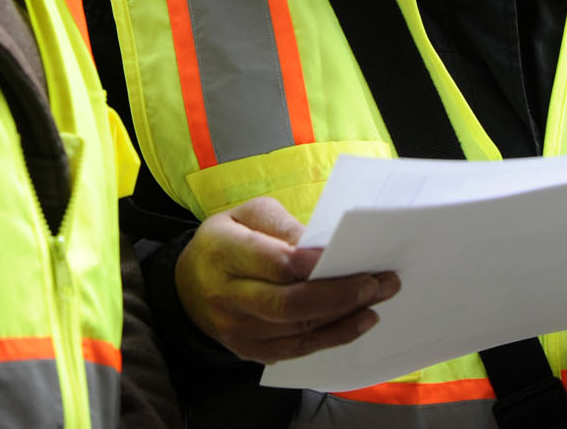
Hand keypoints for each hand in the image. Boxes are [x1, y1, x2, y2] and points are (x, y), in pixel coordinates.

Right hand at [175, 196, 400, 362]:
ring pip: (297, 332)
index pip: (273, 263)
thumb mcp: (246, 214)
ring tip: (377, 300)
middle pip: (289, 304)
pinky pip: (296, 352)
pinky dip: (331, 338)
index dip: (314, 263)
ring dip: (344, 318)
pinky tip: (357, 322)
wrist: (188, 285)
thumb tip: (323, 245)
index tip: (351, 255)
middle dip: (340, 295)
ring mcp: (236, 330)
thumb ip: (282, 226)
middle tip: (378, 282)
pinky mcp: (248, 351)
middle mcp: (227, 296)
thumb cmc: (226, 240)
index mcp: (224, 252)